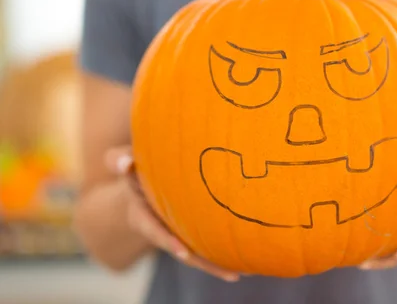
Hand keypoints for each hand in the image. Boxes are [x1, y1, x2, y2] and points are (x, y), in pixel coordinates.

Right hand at [105, 146, 239, 281]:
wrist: (139, 186)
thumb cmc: (134, 171)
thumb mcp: (124, 164)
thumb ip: (118, 161)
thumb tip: (124, 162)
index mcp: (144, 216)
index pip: (156, 231)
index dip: (169, 241)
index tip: (183, 252)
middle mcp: (162, 230)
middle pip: (182, 251)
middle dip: (201, 261)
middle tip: (224, 271)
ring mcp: (176, 234)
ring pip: (195, 254)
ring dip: (214, 265)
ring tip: (237, 274)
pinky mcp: (189, 233)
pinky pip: (203, 247)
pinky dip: (218, 256)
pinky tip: (240, 266)